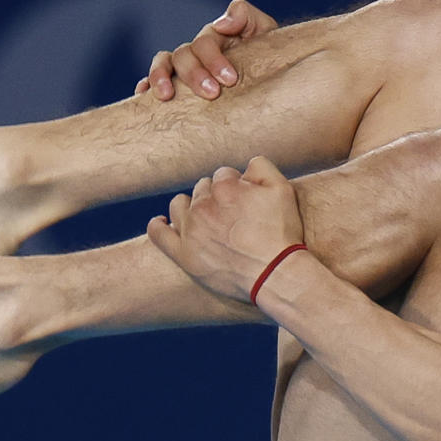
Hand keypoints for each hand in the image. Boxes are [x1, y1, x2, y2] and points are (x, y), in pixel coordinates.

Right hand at [136, 0, 278, 100]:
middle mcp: (197, 50)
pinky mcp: (176, 85)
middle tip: (212, 94)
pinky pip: (152, 81)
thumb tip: (221, 23)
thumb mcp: (265, 32)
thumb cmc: (269, 57)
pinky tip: (144, 96)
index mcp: (218, 36)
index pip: (206, 41)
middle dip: (195, 74)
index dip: (214, 59)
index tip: (230, 80)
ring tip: (165, 96)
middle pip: (184, 54)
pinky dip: (145, 85)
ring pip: (163, 63)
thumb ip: (246, 17)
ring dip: (160, 77)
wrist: (272, 84)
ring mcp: (184, 66)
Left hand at [146, 156, 306, 301]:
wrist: (275, 274)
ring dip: (190, 205)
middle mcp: (203, 206)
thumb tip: (246, 165)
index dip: (236, 186)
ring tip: (203, 216)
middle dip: (215, 196)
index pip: (223, 175)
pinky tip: (161, 222)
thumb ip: (261, 167)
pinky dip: (158, 225)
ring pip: (179, 205)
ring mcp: (190, 231)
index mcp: (225, 187)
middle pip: (202, 190)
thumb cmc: (282, 233)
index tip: (246, 200)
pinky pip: (159, 235)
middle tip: (233, 214)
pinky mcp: (184, 255)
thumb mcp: (282, 189)